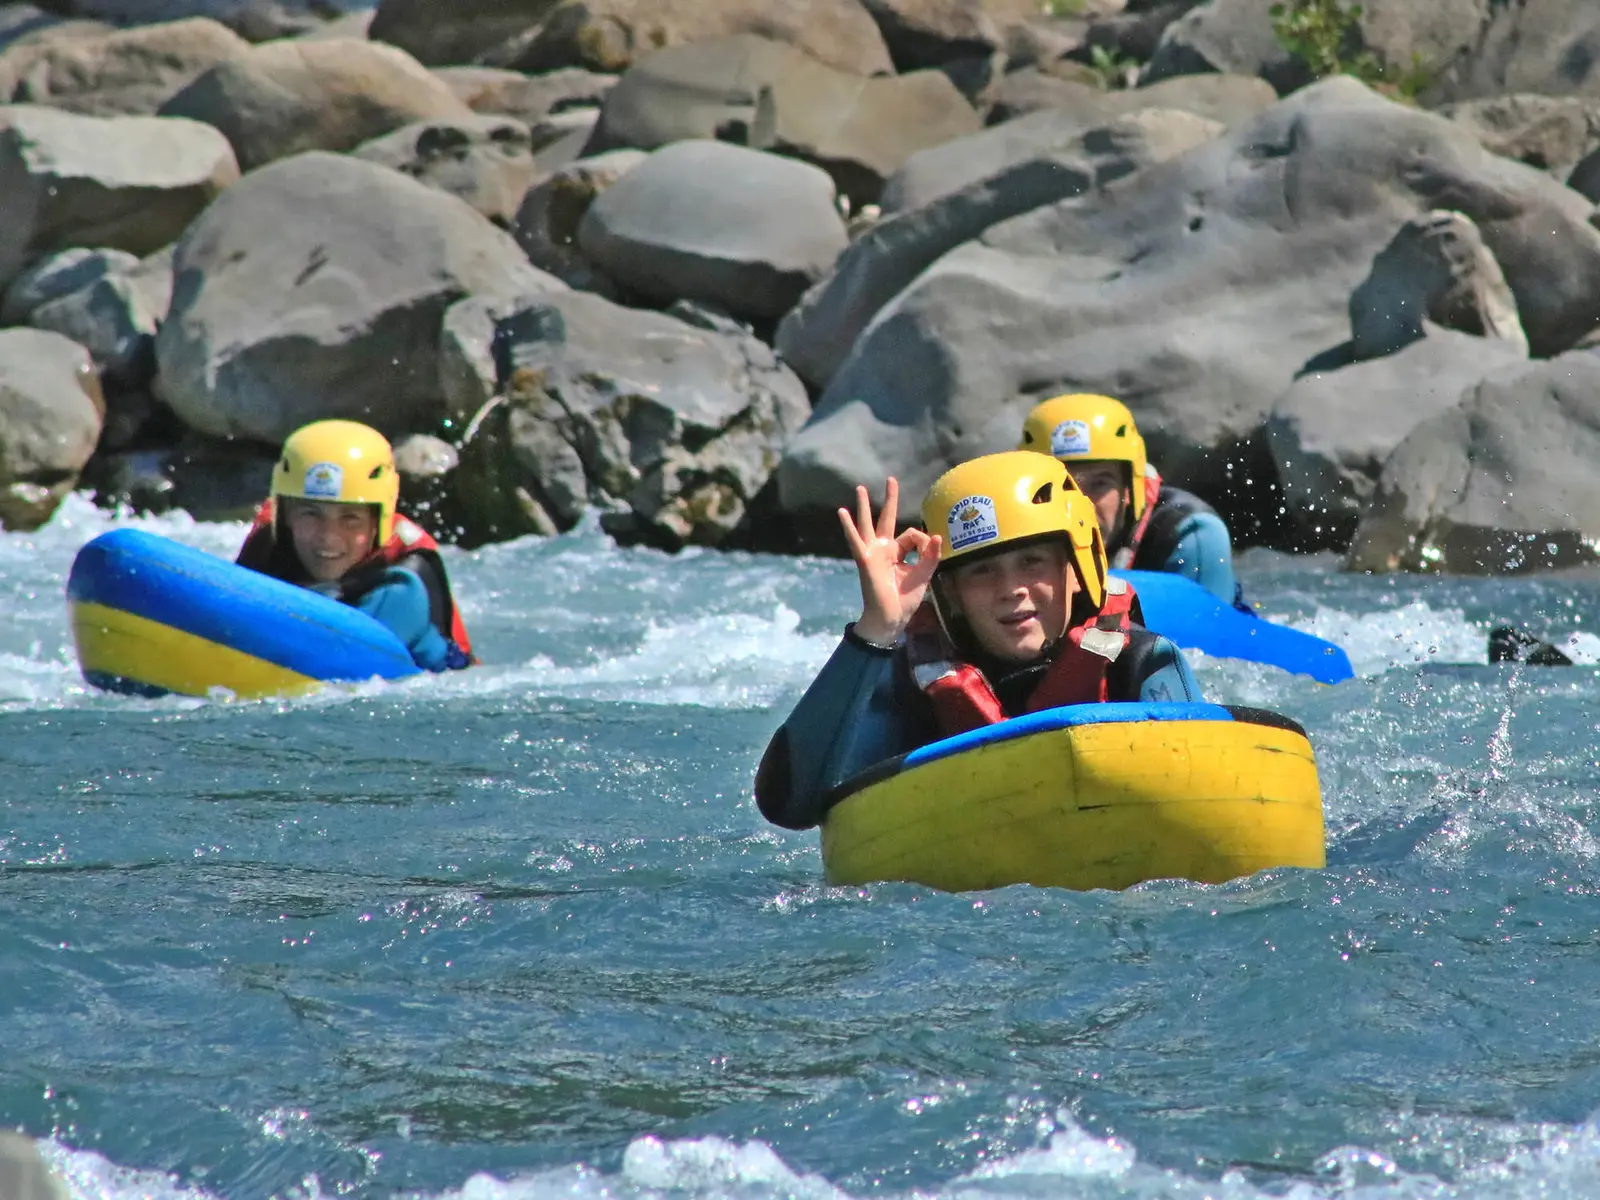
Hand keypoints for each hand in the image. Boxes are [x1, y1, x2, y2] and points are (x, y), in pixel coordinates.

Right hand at [838, 476, 941, 644]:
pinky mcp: (865, 559)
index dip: (924, 541)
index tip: (930, 551)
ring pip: (868, 524)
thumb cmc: (905, 599)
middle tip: (891, 479)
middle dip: (890, 499)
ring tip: (860, 488)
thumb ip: (931, 556)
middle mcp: (884, 549)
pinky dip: (848, 527)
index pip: (912, 535)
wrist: (891, 617)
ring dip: (864, 506)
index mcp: (898, 552)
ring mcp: (873, 553)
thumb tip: (938, 536)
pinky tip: (842, 512)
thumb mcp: (924, 575)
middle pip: (887, 518)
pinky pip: (856, 540)